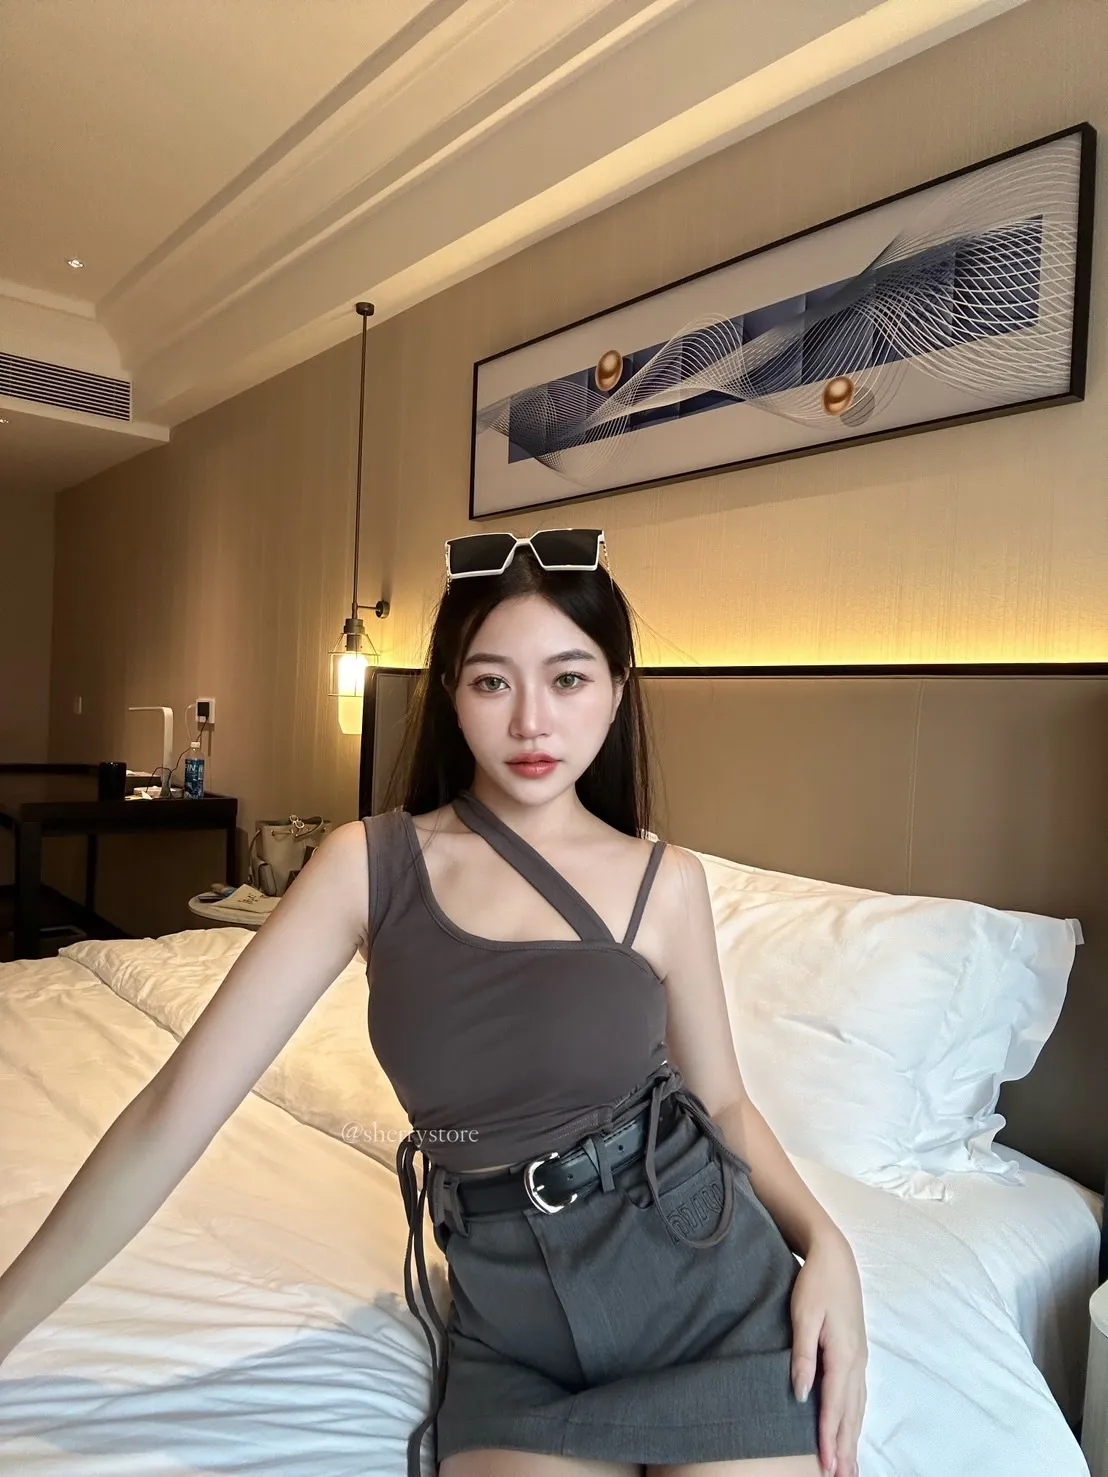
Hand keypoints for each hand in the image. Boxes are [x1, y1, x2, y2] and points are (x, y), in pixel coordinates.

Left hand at [790, 1228, 866, 1476]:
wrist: (836, 1257)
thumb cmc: (816, 1284)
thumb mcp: (803, 1316)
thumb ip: (803, 1356)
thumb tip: (799, 1394)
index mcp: (843, 1354)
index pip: (835, 1405)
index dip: (829, 1438)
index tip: (826, 1466)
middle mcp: (856, 1361)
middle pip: (850, 1414)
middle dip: (844, 1448)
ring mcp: (860, 1358)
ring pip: (858, 1407)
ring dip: (852, 1438)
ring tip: (848, 1467)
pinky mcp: (857, 1353)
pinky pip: (859, 1395)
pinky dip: (856, 1419)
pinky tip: (852, 1430)